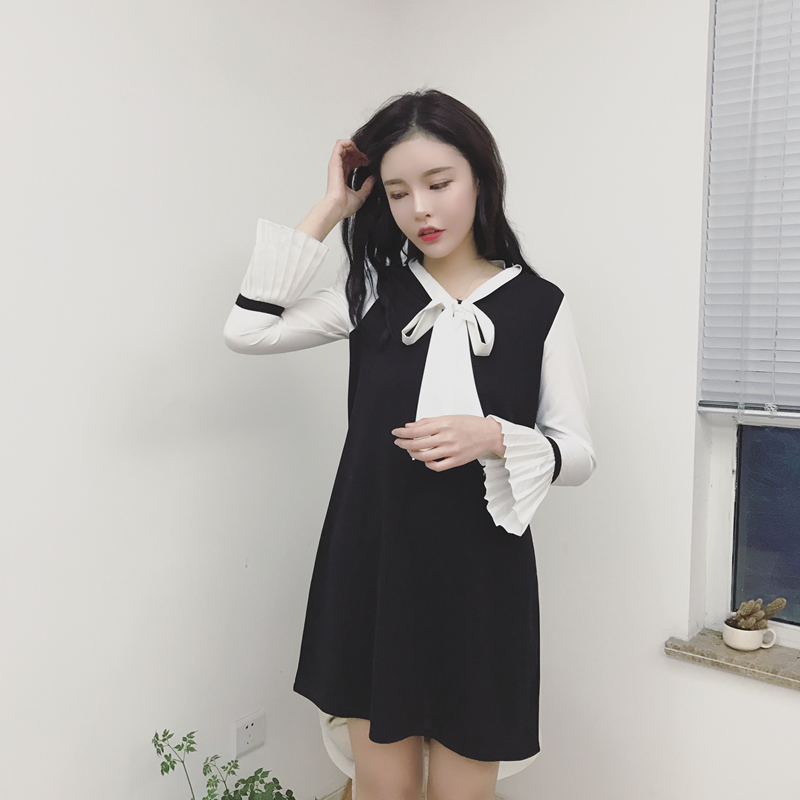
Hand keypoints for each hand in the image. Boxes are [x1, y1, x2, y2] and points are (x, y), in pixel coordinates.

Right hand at [324, 138, 375, 219]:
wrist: (337, 207)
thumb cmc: (345, 205)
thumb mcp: (361, 195)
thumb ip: (367, 186)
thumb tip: (373, 178)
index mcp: (343, 176)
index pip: (352, 162)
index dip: (361, 158)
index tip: (370, 162)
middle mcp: (339, 169)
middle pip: (349, 153)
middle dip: (360, 151)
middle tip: (369, 156)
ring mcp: (336, 164)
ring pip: (345, 146)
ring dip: (356, 146)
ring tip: (364, 151)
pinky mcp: (334, 161)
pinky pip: (340, 144)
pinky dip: (349, 142)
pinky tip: (358, 148)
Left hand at [391, 415, 505, 471]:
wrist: (489, 434)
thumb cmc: (470, 424)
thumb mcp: (448, 417)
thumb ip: (428, 422)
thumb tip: (411, 426)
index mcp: (444, 424)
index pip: (416, 430)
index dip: (403, 433)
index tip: (396, 433)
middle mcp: (446, 437)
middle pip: (417, 444)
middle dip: (404, 444)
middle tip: (399, 442)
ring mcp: (451, 450)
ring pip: (424, 456)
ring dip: (413, 454)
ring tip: (410, 451)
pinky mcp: (456, 461)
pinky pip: (437, 466)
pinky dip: (428, 464)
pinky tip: (426, 460)